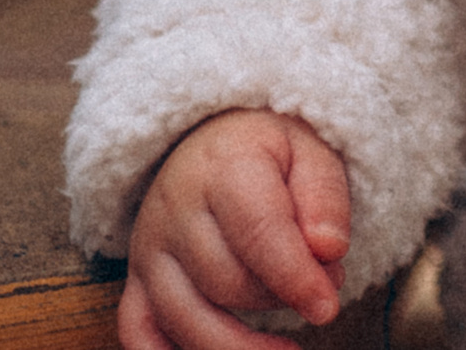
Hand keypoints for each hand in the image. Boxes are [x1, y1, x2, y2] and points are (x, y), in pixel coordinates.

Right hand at [120, 110, 350, 349]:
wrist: (210, 137)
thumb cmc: (271, 149)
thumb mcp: (311, 149)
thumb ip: (324, 196)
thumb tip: (329, 250)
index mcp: (224, 167)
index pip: (257, 233)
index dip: (295, 277)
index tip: (328, 307)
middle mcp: (174, 211)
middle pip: (227, 281)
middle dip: (282, 298)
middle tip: (327, 287)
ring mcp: (148, 250)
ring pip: (185, 317)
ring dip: (241, 344)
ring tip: (287, 346)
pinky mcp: (135, 280)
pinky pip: (138, 333)